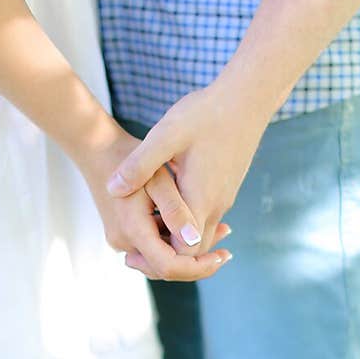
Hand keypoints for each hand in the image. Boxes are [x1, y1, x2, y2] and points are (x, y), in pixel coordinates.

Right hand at [82, 126, 231, 280]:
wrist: (99, 149)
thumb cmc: (131, 157)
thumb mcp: (157, 177)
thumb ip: (174, 209)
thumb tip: (194, 240)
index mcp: (132, 229)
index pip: (168, 266)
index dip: (198, 267)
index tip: (222, 256)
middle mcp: (123, 242)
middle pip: (165, 269)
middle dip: (197, 263)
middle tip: (226, 251)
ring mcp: (121, 241)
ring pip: (160, 261)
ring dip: (188, 253)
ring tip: (220, 233)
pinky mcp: (124, 236)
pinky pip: (153, 249)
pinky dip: (175, 243)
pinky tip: (196, 228)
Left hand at [105, 81, 268, 257]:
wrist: (247, 97)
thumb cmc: (206, 113)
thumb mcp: (165, 135)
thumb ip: (139, 165)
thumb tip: (112, 190)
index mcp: (200, 200)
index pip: (184, 254)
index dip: (160, 261)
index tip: (132, 256)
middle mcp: (216, 206)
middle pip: (193, 253)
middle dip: (166, 257)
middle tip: (135, 255)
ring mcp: (224, 198)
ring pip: (201, 236)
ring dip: (176, 240)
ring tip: (145, 234)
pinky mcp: (226, 188)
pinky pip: (206, 219)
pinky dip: (186, 225)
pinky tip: (164, 210)